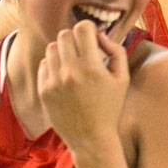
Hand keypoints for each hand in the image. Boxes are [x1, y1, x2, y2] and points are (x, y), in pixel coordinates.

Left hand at [37, 20, 129, 155]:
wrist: (91, 138)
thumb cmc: (110, 107)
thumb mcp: (123, 79)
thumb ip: (116, 51)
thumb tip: (100, 35)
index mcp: (91, 67)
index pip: (82, 28)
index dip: (89, 29)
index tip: (92, 38)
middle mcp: (70, 72)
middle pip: (64, 34)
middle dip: (75, 39)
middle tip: (83, 51)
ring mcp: (54, 81)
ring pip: (52, 47)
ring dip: (63, 50)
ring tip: (73, 64)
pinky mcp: (44, 90)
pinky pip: (44, 64)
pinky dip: (54, 65)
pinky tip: (64, 77)